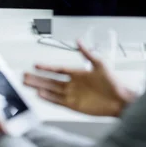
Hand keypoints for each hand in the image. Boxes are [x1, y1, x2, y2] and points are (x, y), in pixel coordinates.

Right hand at [23, 42, 137, 116]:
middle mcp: (72, 84)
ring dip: (39, 87)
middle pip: (50, 80)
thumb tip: (79, 41)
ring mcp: (72, 95)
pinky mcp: (74, 105)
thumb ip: (87, 53)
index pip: (57, 70)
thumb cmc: (113, 82)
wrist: (120, 100)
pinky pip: (57, 101)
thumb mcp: (100, 63)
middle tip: (25, 75)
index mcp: (77, 73)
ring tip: (28, 84)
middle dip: (37, 78)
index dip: (46, 68)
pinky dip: (48, 98)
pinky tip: (39, 94)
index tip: (36, 65)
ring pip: (51, 90)